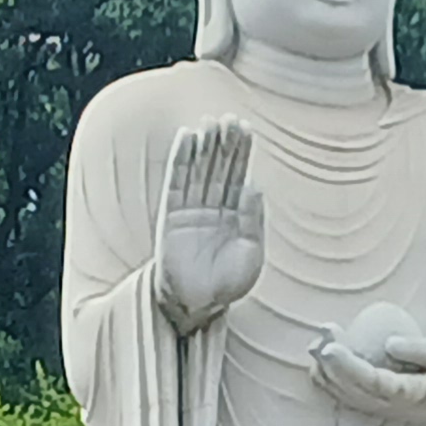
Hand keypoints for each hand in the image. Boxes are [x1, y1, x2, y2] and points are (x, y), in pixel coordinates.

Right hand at [156, 122, 265, 329]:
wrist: (197, 307)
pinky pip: (176, 182)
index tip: (245, 129)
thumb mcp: (251, 252)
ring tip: (211, 122)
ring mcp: (190, 211)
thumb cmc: (227, 286)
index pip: (236, 177)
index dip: (241, 153)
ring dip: (204, 146)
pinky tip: (186, 139)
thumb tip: (254, 185)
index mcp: (233, 218)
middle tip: (230, 118)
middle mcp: (211, 210)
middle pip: (218, 169)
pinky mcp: (171, 216)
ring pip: (198, 171)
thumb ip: (252, 219)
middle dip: (224, 144)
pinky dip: (180, 160)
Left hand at [310, 311, 425, 425]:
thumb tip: (388, 343)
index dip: (349, 366)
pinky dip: (332, 377)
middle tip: (318, 340)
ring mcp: (384, 410)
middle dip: (331, 366)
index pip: (373, 382)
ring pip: (347, 395)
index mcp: (412, 397)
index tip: (330, 348)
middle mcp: (393, 409)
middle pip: (353, 391)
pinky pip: (350, 394)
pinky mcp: (380, 404)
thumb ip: (422, 349)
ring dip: (327, 372)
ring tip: (315, 343)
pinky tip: (320, 358)